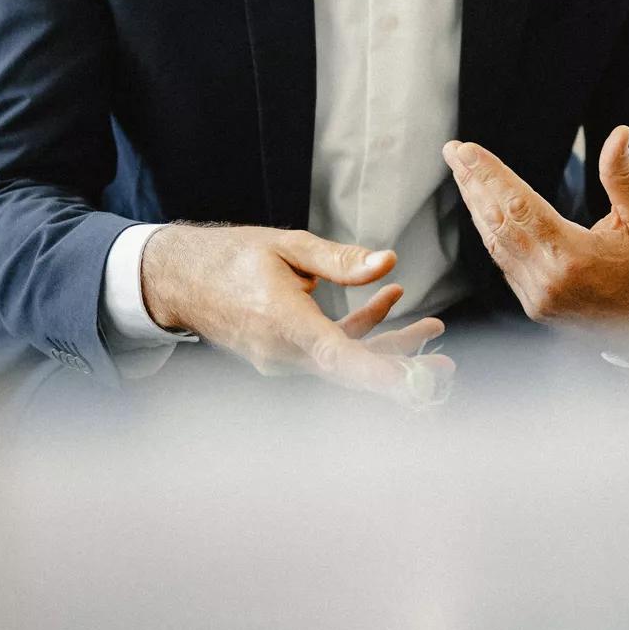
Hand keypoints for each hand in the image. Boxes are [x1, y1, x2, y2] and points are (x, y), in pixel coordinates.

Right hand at [141, 224, 454, 404]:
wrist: (181, 280)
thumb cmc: (232, 256)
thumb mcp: (287, 246)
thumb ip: (339, 259)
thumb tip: (388, 261)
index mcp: (283, 323)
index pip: (337, 357)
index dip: (378, 372)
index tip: (413, 383)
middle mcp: (283, 352)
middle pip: (352, 370)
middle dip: (402, 370)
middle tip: (447, 368)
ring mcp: (283, 359)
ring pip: (346, 361)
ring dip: (390, 347)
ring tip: (434, 327)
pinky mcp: (285, 355)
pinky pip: (331, 350)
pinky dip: (361, 331)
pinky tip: (389, 300)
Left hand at [443, 128, 628, 355]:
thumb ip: (622, 176)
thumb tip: (619, 133)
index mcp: (572, 256)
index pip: (518, 206)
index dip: (489, 175)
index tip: (466, 150)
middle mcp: (547, 280)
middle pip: (498, 222)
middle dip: (472, 183)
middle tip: (454, 152)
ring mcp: (537, 298)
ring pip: (495, 244)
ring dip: (476, 206)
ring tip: (463, 174)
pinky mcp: (535, 307)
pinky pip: (503, 263)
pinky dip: (491, 233)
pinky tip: (483, 210)